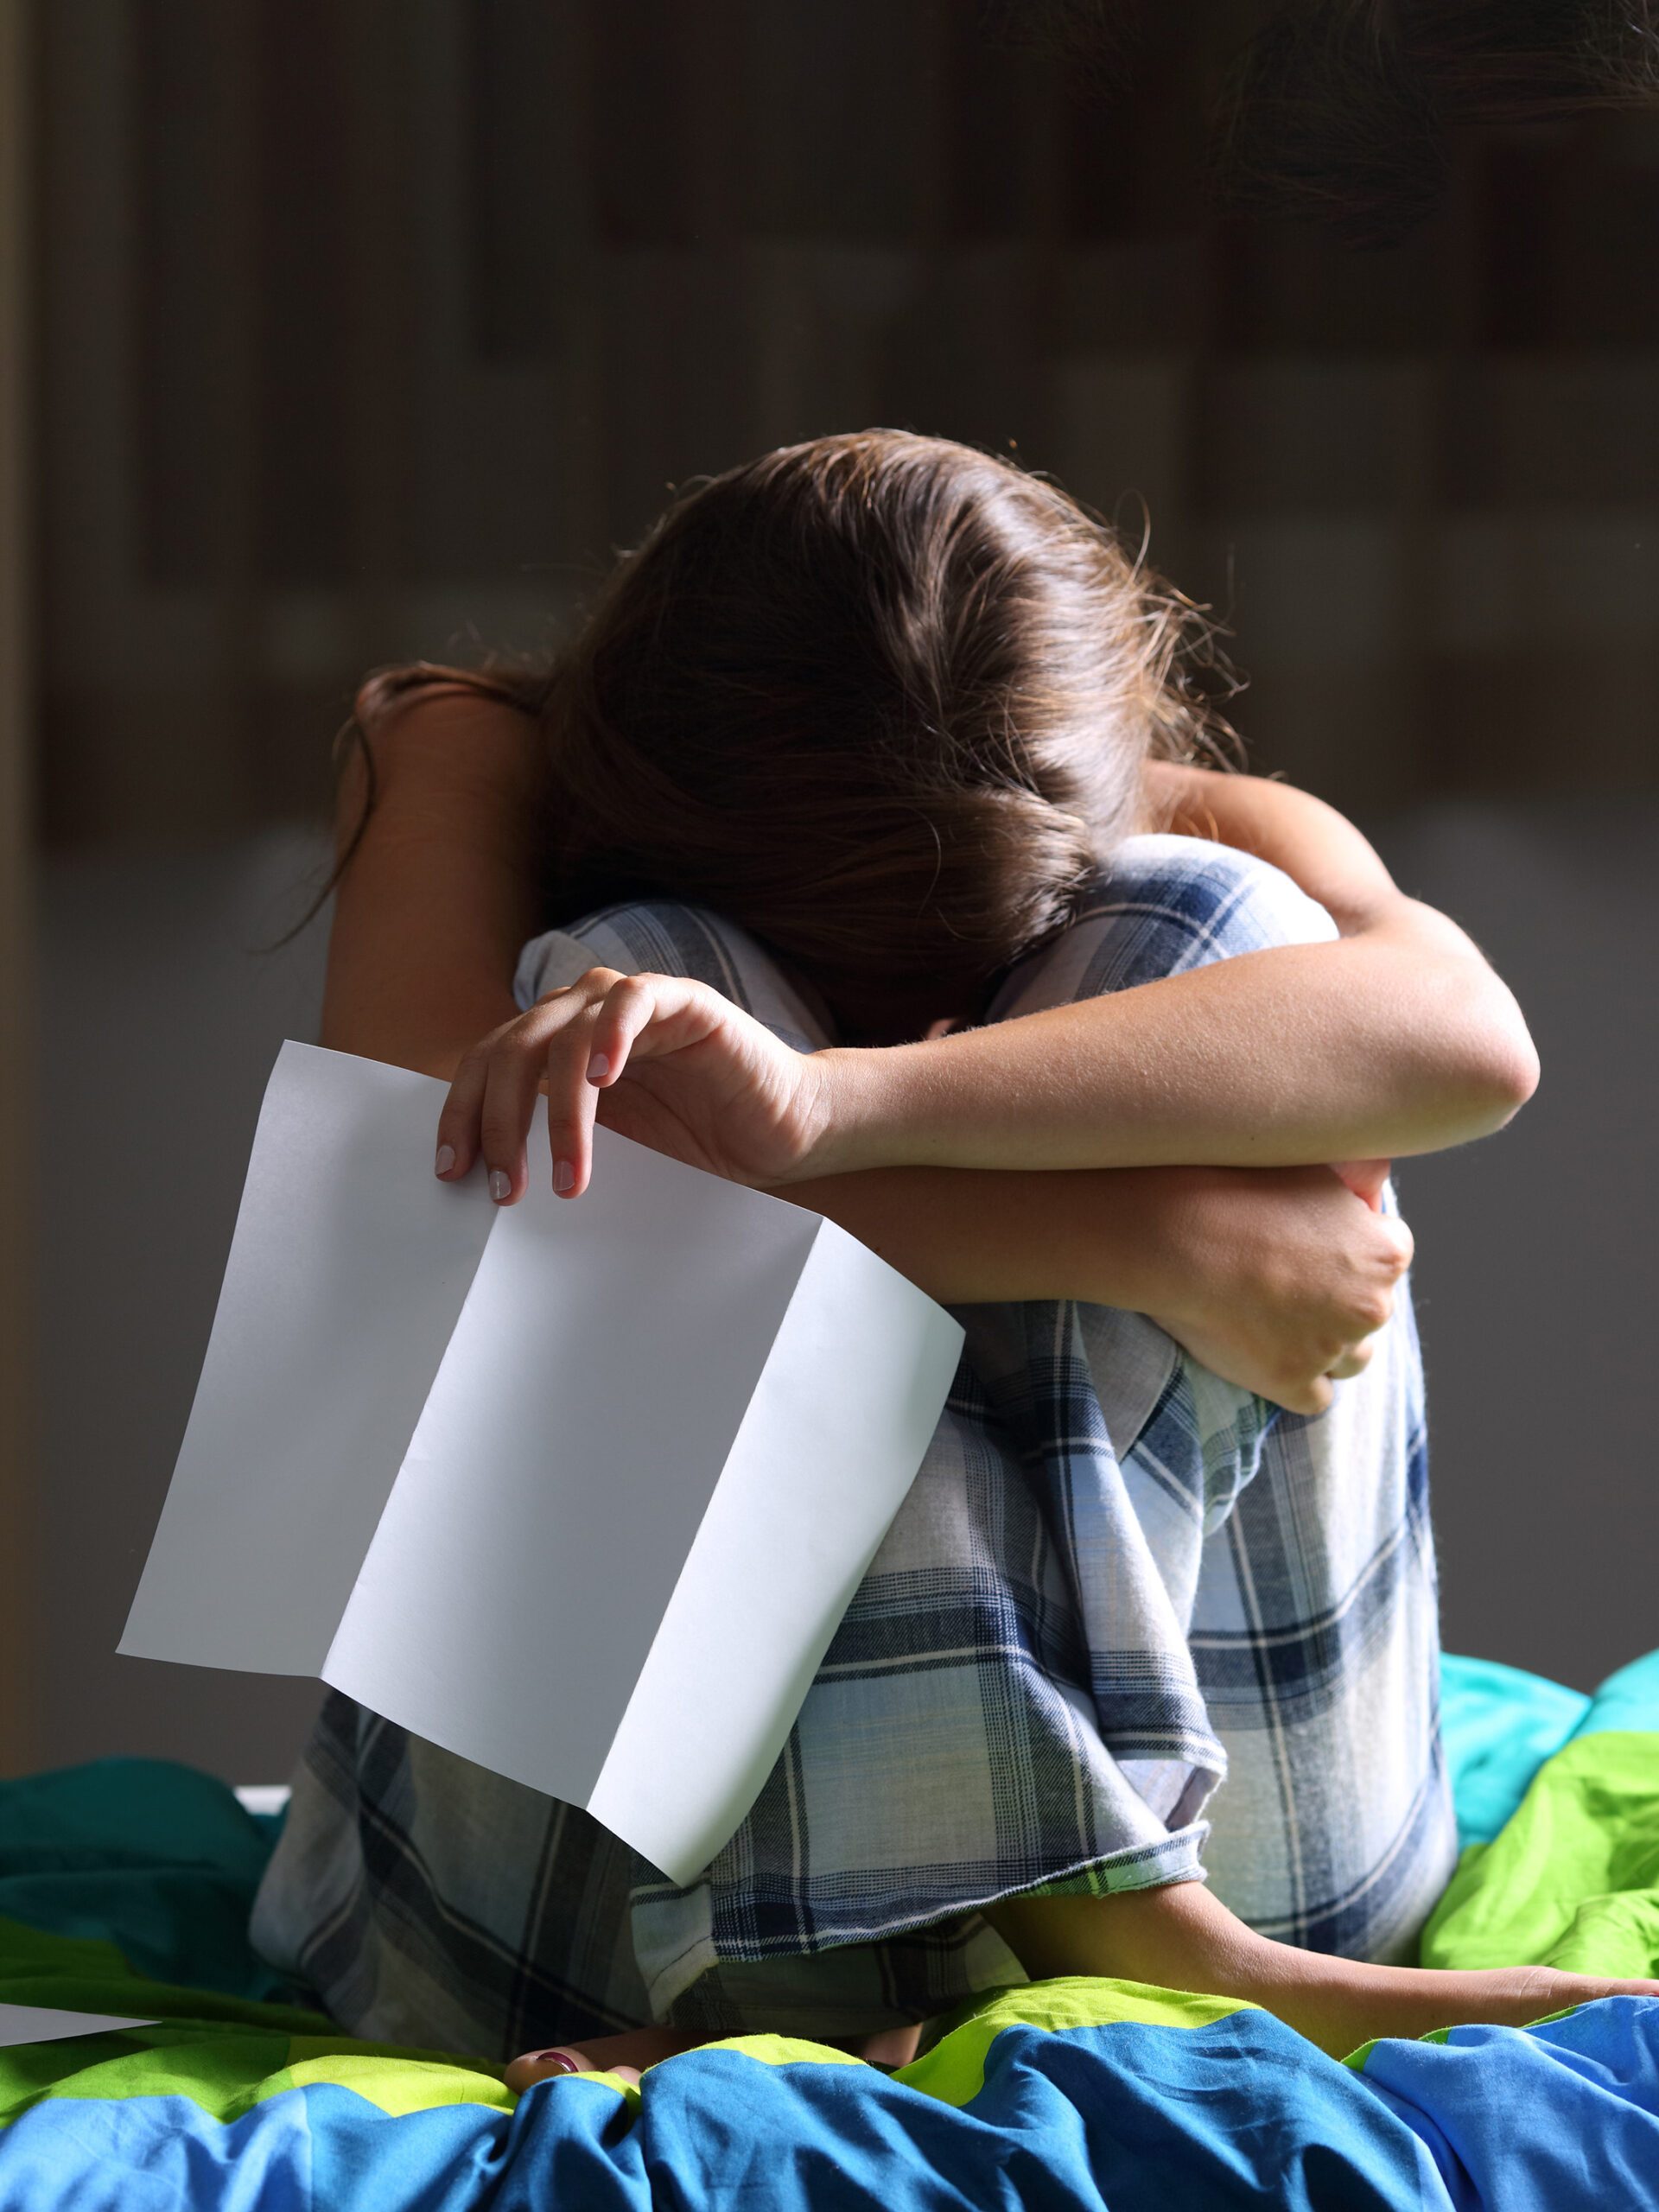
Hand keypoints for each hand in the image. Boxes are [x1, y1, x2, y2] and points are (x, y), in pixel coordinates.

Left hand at [435, 967, 832, 1200]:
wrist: (781, 1133)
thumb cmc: (698, 1141)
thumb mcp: (608, 1149)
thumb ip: (553, 1140)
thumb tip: (486, 1180)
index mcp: (557, 1045)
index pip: (486, 1063)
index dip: (462, 1112)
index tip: (451, 1170)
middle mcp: (585, 1015)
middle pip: (511, 1049)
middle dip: (498, 1122)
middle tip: (505, 1187)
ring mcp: (633, 1003)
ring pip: (563, 1036)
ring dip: (559, 1114)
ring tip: (569, 1177)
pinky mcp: (685, 1001)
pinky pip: (634, 1002)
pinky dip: (611, 1036)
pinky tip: (604, 1079)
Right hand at [1142, 1164, 1413, 1413]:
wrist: (1176, 1236)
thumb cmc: (1236, 1187)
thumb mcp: (1310, 1165)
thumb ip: (1353, 1184)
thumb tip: (1373, 1190)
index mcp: (1386, 1251)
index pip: (1389, 1255)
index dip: (1351, 1248)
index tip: (1315, 1243)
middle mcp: (1372, 1305)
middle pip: (1370, 1310)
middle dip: (1340, 1299)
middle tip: (1288, 1278)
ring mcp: (1331, 1348)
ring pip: (1351, 1359)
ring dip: (1326, 1343)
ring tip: (1277, 1318)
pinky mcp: (1291, 1382)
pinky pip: (1314, 1396)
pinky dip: (1296, 1379)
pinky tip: (1267, 1353)